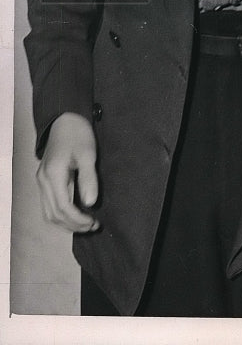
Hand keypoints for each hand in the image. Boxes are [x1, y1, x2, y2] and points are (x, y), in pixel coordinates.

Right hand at [36, 112, 99, 233]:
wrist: (65, 120)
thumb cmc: (78, 134)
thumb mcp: (88, 154)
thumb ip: (89, 179)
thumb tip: (90, 203)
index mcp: (53, 175)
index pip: (63, 207)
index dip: (79, 219)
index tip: (94, 222)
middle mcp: (43, 181)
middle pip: (54, 214)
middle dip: (73, 224)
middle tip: (93, 225)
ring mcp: (42, 181)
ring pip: (49, 213)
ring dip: (66, 222)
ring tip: (86, 223)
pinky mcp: (45, 181)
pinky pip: (49, 205)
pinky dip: (61, 214)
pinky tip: (76, 214)